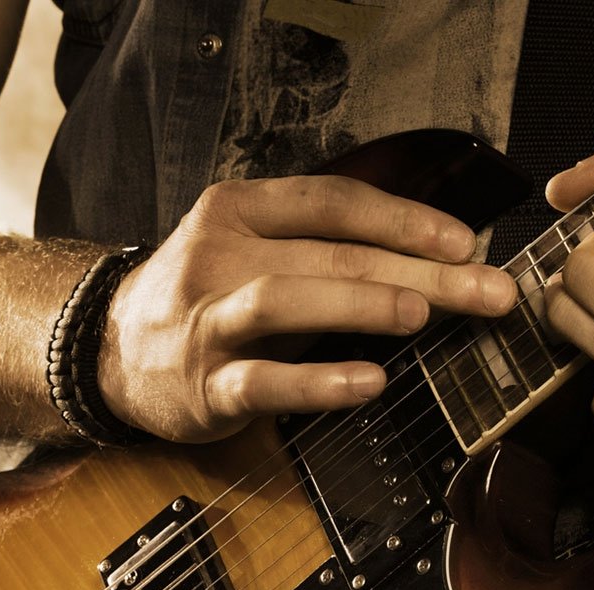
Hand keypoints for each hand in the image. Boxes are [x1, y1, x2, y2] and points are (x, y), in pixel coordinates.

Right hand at [97, 175, 517, 442]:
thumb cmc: (199, 300)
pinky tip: (368, 381)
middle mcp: (219, 254)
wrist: (108, 352)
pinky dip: (319, 381)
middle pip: (331, 253)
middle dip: (419, 271)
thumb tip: (425, 262)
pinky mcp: (203, 384)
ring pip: (288, 298)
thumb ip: (319, 250)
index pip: (335, 202)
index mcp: (240, 210)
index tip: (465, 243)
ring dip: (363, 304)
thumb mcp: (247, 248)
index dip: (405, 219)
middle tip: (485, 290)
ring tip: (423, 314)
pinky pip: (264, 381)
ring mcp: (207, 320)